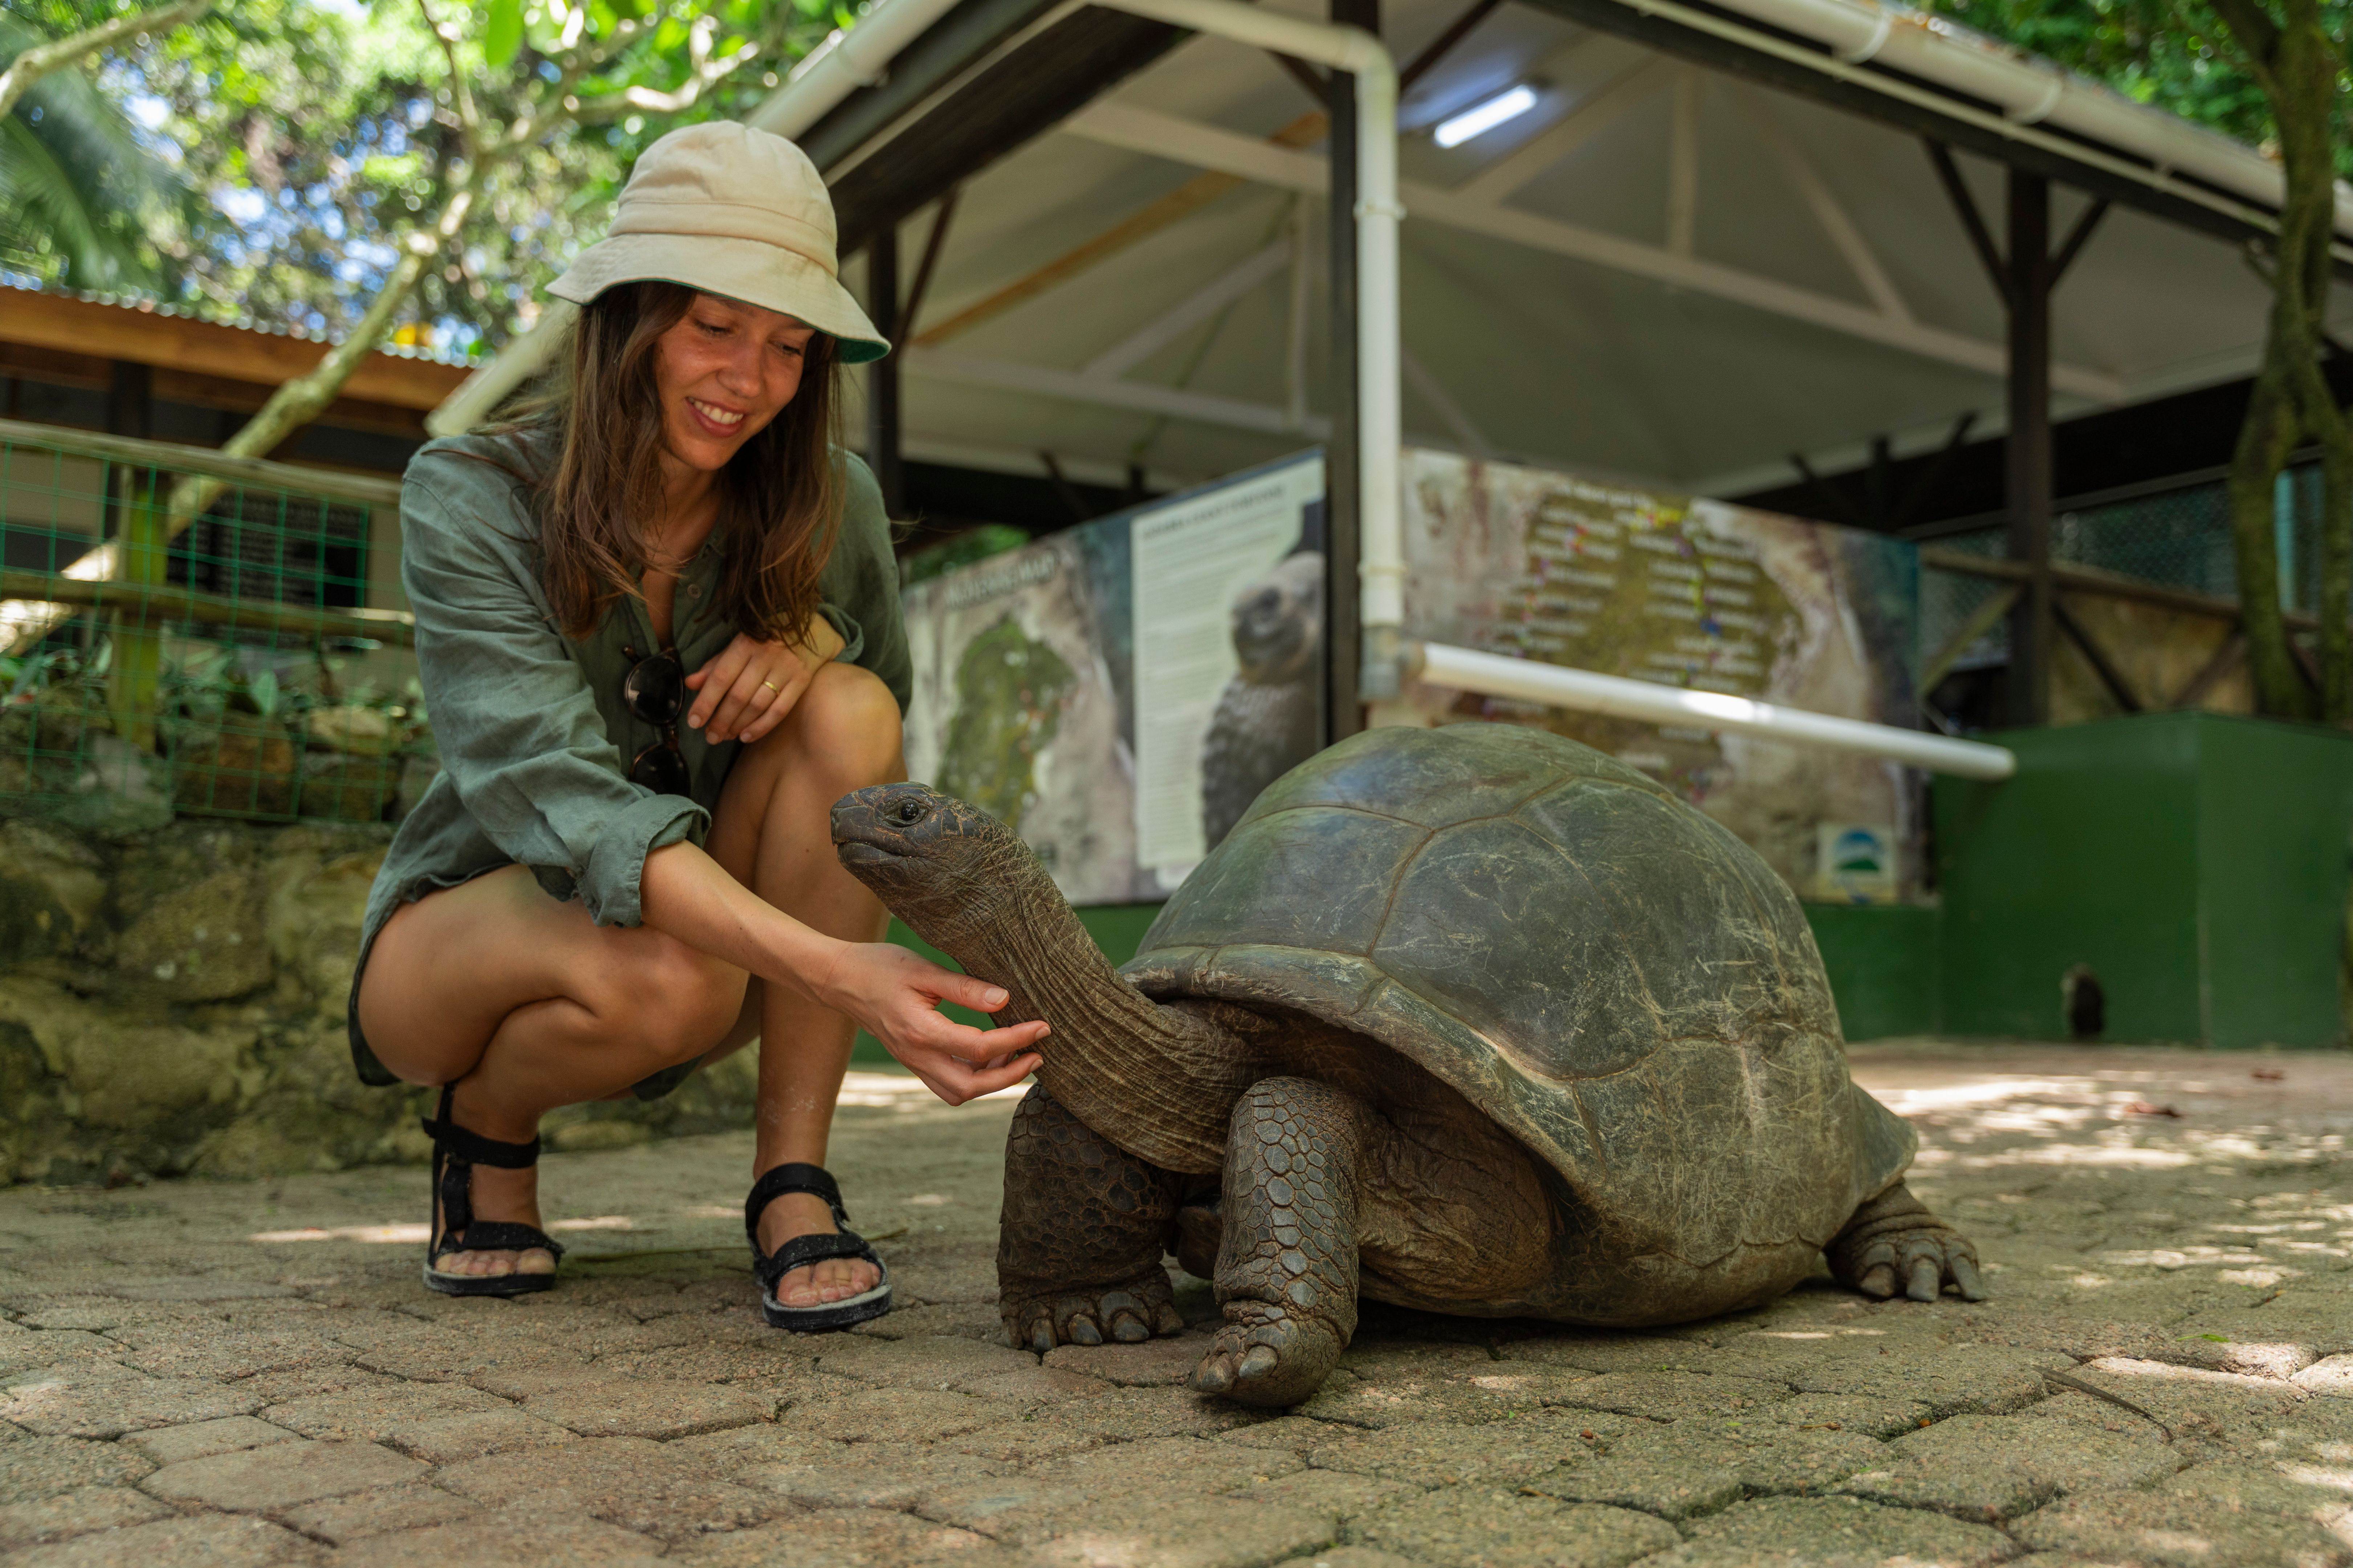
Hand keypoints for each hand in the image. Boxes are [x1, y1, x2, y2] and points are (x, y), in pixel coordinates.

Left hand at [684, 616, 846, 743]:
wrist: (812, 631)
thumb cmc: (766, 639)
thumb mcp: (738, 645)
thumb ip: (715, 665)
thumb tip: (690, 684)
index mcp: (746, 643)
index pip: (721, 677)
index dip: (706, 701)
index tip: (694, 722)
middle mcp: (766, 655)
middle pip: (738, 695)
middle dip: (721, 720)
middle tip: (709, 737)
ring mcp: (786, 669)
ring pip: (757, 705)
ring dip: (738, 725)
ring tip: (723, 737)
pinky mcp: (801, 681)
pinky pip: (780, 710)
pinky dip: (762, 727)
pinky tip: (746, 737)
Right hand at [818, 941, 1047, 1105]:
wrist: (840, 979)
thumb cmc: (880, 967)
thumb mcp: (924, 969)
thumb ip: (965, 988)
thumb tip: (1005, 1000)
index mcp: (922, 1032)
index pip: (981, 1048)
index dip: (1018, 1039)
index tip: (1043, 1027)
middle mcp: (917, 1055)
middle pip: (972, 1086)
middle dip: (1010, 1075)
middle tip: (1038, 1054)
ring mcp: (913, 1062)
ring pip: (958, 1092)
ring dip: (991, 1083)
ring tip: (1016, 1057)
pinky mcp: (912, 1061)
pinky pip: (946, 1085)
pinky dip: (973, 1080)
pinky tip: (989, 1058)